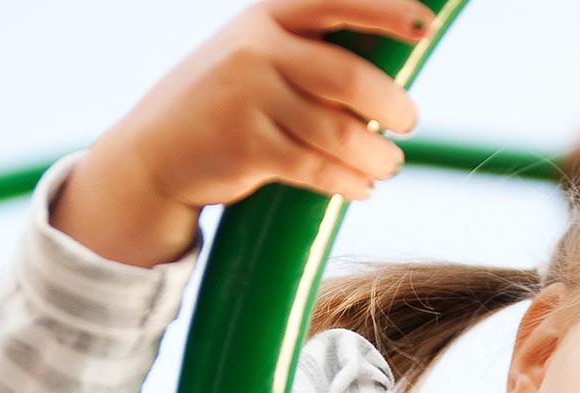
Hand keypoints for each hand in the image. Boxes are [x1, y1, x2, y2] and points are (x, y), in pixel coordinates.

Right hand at [54, 0, 431, 265]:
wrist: (153, 153)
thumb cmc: (229, 102)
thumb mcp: (258, 56)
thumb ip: (313, 55)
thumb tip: (395, 76)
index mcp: (268, 16)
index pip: (338, 0)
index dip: (388, 11)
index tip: (426, 27)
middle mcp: (256, 48)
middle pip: (350, 77)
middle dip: (393, 106)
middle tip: (408, 122)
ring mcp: (246, 97)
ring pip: (340, 131)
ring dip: (377, 154)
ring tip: (388, 164)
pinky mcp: (246, 147)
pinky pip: (317, 167)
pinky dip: (349, 181)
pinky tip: (361, 187)